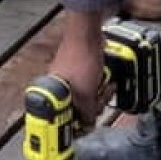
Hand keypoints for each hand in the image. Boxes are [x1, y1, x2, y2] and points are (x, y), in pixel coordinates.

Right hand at [49, 12, 110, 127]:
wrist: (88, 33)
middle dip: (93, 105)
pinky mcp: (79, 68)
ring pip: (85, 96)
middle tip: (100, 100)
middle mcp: (58, 85)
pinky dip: (99, 84)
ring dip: (99, 95)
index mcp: (53, 93)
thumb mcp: (87, 94)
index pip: (61, 117)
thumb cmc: (81, 58)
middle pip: (77, 107)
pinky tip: (106, 80)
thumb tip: (87, 125)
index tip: (86, 125)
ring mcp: (69, 76)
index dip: (76, 123)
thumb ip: (87, 112)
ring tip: (106, 87)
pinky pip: (89, 84)